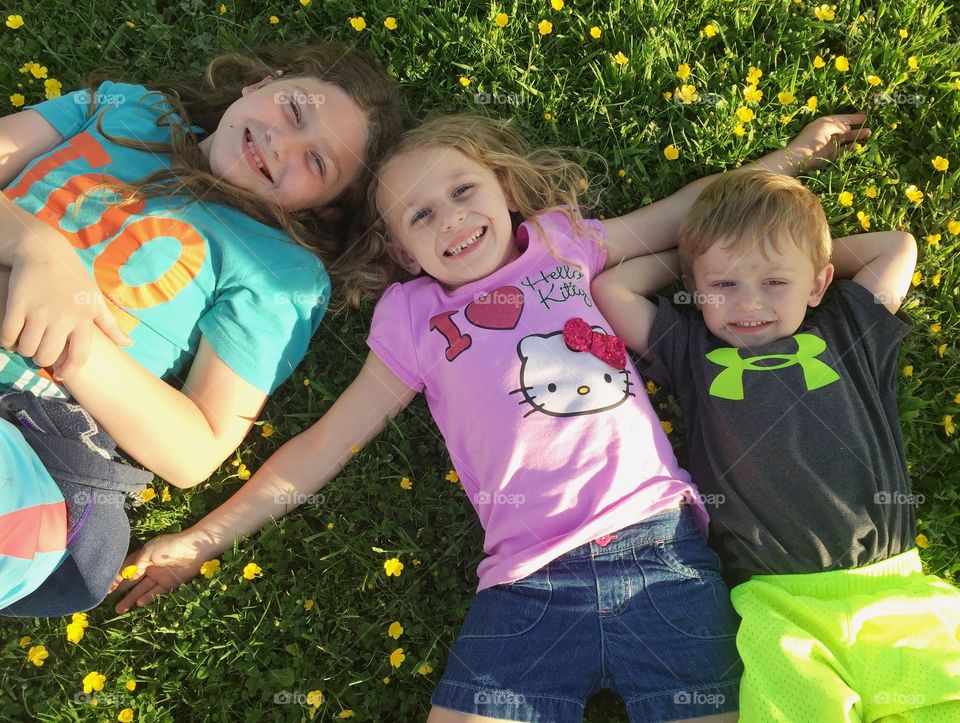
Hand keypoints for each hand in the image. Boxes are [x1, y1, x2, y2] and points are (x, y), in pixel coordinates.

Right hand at [3, 235, 131, 378]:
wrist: (43, 249)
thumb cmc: (71, 277)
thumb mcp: (94, 297)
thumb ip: (109, 324)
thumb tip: (128, 343)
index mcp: (83, 318)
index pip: (79, 356)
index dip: (69, 370)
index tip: (61, 374)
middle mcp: (63, 317)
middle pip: (47, 356)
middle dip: (41, 360)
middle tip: (38, 353)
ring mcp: (39, 310)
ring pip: (27, 348)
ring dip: (23, 350)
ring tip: (25, 343)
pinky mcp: (17, 303)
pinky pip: (7, 335)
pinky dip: (6, 341)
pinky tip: (10, 337)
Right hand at [108, 532, 211, 612]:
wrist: (195, 548)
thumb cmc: (170, 546)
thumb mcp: (149, 552)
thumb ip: (136, 564)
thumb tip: (123, 577)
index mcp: (142, 557)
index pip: (125, 569)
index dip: (115, 579)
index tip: (104, 588)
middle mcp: (149, 567)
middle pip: (131, 581)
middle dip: (120, 591)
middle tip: (107, 602)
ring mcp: (159, 576)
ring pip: (141, 589)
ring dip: (131, 598)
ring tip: (119, 609)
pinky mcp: (169, 584)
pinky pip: (155, 593)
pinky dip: (147, 598)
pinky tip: (138, 603)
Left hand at [786, 113, 871, 171]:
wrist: (798, 158)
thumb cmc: (810, 139)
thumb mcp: (825, 127)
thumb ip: (838, 125)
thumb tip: (847, 127)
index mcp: (824, 124)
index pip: (841, 119)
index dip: (852, 117)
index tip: (865, 116)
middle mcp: (827, 133)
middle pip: (845, 129)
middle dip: (856, 127)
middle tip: (869, 125)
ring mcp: (828, 144)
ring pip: (845, 139)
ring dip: (856, 136)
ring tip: (868, 133)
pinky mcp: (829, 155)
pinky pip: (842, 150)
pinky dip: (850, 148)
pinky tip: (858, 146)